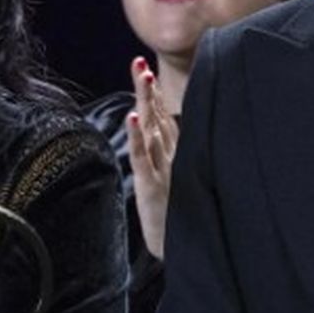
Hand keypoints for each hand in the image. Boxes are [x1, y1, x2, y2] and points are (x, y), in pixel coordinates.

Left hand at [124, 57, 178, 257]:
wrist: (181, 249)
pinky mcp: (153, 185)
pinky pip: (143, 156)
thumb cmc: (178, 216)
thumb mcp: (172, 183)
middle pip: (157, 116)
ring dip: (147, 102)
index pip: (162, 118)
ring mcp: (163, 168)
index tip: (144, 69)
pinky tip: (132, 117)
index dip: (154, 94)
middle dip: (148, 88)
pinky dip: (137, 136)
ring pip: (152, 129)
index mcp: (174, 154)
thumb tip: (160, 139)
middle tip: (139, 62)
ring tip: (142, 76)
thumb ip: (169, 159)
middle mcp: (170, 156)